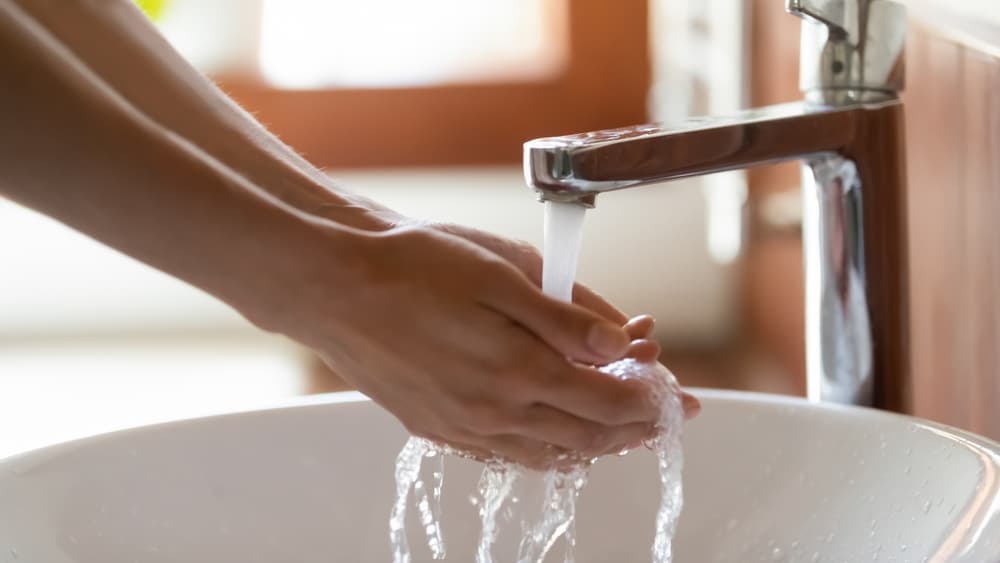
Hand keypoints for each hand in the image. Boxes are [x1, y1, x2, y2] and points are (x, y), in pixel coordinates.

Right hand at [270, 223, 671, 469]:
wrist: (334, 287)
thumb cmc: (412, 267)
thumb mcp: (499, 273)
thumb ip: (565, 317)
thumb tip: (622, 345)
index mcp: (516, 370)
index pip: (607, 402)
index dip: (649, 400)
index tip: (674, 393)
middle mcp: (492, 412)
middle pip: (585, 437)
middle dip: (632, 429)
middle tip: (661, 417)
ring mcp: (462, 427)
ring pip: (548, 453)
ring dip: (593, 445)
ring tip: (619, 431)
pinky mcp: (436, 427)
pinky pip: (506, 454)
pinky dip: (545, 448)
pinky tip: (552, 434)